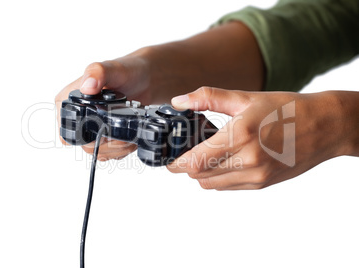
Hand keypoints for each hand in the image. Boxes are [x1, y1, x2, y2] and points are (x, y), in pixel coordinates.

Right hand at [55, 50, 151, 159]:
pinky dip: (121, 150)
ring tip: (128, 137)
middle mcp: (77, 115)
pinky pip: (108, 152)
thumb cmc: (126, 70)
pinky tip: (129, 139)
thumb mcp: (111, 68)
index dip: (85, 137)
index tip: (104, 129)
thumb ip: (97, 73)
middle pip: (84, 145)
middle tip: (122, 135)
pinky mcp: (105, 134)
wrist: (145, 79)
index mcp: (67, 100)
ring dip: (115, 149)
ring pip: (96, 152)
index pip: (66, 131)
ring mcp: (91, 126)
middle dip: (106, 145)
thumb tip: (87, 87)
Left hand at [167, 87, 349, 189]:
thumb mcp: (245, 98)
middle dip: (187, 167)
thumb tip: (178, 101)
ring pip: (211, 185)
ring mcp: (256, 176)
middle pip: (199, 176)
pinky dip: (218, 178)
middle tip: (186, 153)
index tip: (168, 160)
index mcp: (240, 135)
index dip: (175, 164)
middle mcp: (248, 160)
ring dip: (201, 173)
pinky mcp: (262, 184)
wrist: (324, 126)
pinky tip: (225, 161)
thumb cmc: (285, 109)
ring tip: (206, 155)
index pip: (194, 162)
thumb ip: (207, 98)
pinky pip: (228, 187)